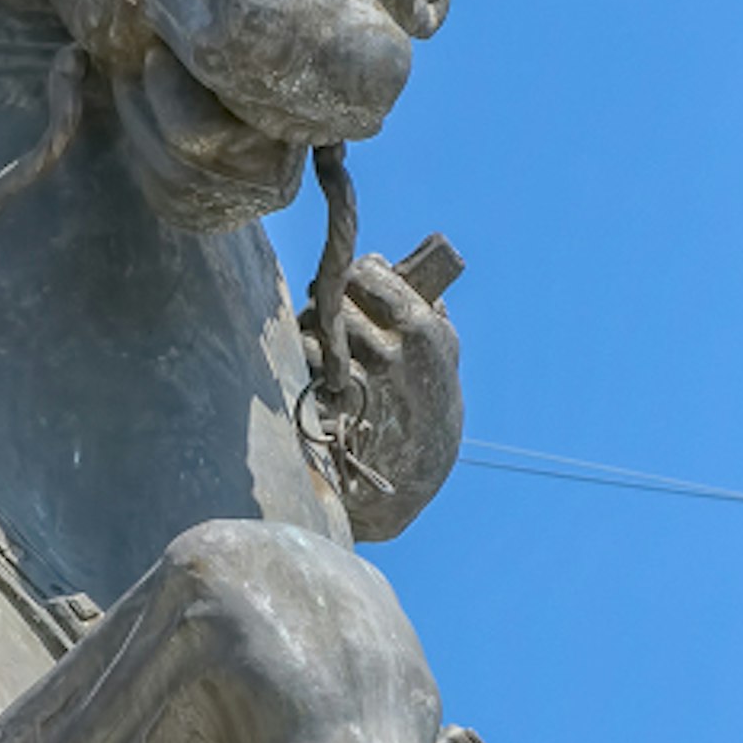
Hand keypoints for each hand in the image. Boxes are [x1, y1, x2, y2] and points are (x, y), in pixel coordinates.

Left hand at [303, 249, 460, 540]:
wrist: (410, 475)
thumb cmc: (427, 406)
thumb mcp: (443, 356)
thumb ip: (424, 309)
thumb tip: (391, 266)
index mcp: (422, 329)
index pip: (366, 272)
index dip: (352, 277)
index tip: (350, 286)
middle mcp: (388, 351)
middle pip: (333, 297)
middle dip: (327, 303)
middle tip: (329, 316)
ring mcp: (354, 381)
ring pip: (311, 329)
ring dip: (311, 334)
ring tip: (325, 350)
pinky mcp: (324, 406)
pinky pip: (299, 364)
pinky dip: (302, 365)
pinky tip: (315, 377)